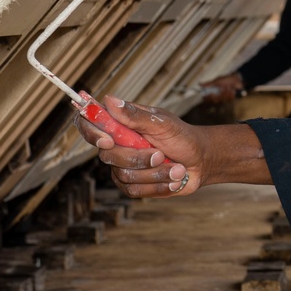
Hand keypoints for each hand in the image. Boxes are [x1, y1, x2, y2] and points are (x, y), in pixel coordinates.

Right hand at [74, 96, 200, 196]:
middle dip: (137, 158)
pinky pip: (133, 191)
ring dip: (154, 173)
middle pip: (107, 155)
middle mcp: (118, 144)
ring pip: (123, 175)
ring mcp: (124, 166)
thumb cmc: (182, 136)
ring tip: (175, 167)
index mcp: (122, 124)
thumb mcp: (162, 123)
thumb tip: (110, 100)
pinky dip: (157, 185)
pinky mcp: (133, 185)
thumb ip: (135, 115)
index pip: (89, 123)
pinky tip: (172, 178)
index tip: (109, 140)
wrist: (200, 161)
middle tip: (160, 153)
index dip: (91, 131)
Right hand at [200, 72, 244, 103]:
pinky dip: (230, 93)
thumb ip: (208, 84)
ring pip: (222, 100)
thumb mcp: (217, 81)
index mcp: (214, 92)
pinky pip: (228, 99)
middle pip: (215, 101)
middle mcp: (218, 96)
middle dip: (219, 93)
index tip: (211, 94)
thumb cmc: (226, 79)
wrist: (237, 79)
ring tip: (228, 86)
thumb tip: (198, 84)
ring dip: (226, 92)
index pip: (208, 99)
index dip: (207, 98)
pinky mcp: (230, 99)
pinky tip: (232, 89)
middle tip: (223, 87)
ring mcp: (224, 98)